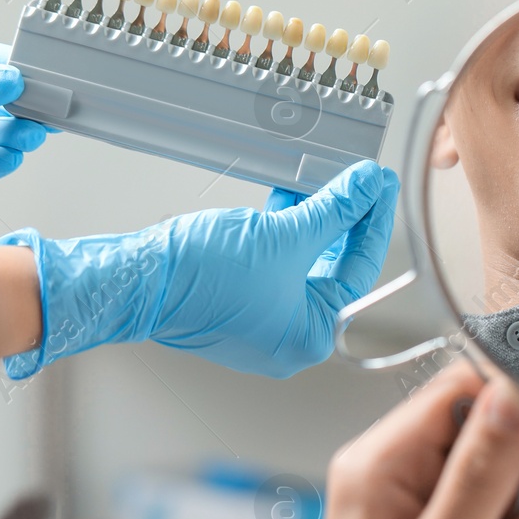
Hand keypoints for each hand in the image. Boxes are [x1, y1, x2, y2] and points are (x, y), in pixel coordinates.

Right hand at [0, 160, 399, 379]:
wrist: (139, 280)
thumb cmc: (203, 277)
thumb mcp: (285, 235)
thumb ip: (334, 210)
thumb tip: (365, 189)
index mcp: (311, 336)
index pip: (359, 270)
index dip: (373, 221)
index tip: (379, 188)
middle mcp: (289, 337)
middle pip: (332, 268)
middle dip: (343, 220)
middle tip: (360, 182)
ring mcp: (262, 323)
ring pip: (302, 264)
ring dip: (313, 221)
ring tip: (324, 181)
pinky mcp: (238, 303)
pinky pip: (275, 265)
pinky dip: (284, 233)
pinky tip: (288, 199)